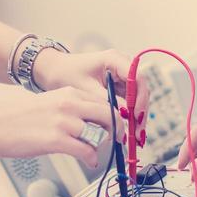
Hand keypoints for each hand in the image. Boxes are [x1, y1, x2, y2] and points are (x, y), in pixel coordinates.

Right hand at [0, 86, 116, 170]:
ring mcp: (64, 122)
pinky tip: (89, 162)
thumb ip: (74, 109)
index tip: (116, 128)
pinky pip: (87, 151)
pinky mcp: (57, 140)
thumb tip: (95, 123)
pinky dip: (92, 159)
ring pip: (100, 134)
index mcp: (69, 93)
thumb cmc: (20, 118)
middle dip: (116, 131)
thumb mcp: (51, 103)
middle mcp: (70, 104)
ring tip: (94, 152)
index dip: (115, 117)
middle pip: (110, 115)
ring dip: (101, 146)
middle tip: (115, 141)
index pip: (105, 102)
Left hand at [31, 48, 148, 144]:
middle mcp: (121, 65)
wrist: (55, 71)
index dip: (139, 97)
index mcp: (114, 59)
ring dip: (137, 115)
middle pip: (140, 88)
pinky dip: (130, 114)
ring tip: (136, 136)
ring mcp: (121, 75)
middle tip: (138, 132)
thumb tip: (125, 115)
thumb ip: (106, 101)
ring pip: (137, 96)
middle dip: (141, 110)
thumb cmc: (67, 74)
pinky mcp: (118, 85)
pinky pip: (129, 100)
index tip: (135, 115)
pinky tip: (130, 130)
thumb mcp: (86, 90)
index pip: (136, 77)